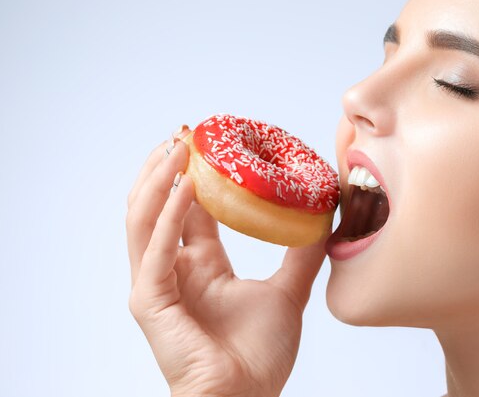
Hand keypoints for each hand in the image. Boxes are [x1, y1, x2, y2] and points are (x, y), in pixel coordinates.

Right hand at [126, 127, 327, 396]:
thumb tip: (324, 219)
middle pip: (155, 206)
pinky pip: (155, 249)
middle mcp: (173, 270)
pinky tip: (188, 187)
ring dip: (158, 180)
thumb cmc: (259, 357)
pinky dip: (168, 216)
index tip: (204, 143)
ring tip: (179, 145)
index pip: (188, 211)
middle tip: (185, 133)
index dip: (192, 176)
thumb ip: (302, 256)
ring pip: (142, 218)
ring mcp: (156, 284)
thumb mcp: (287, 293)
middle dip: (166, 168)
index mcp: (200, 267)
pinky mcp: (149, 301)